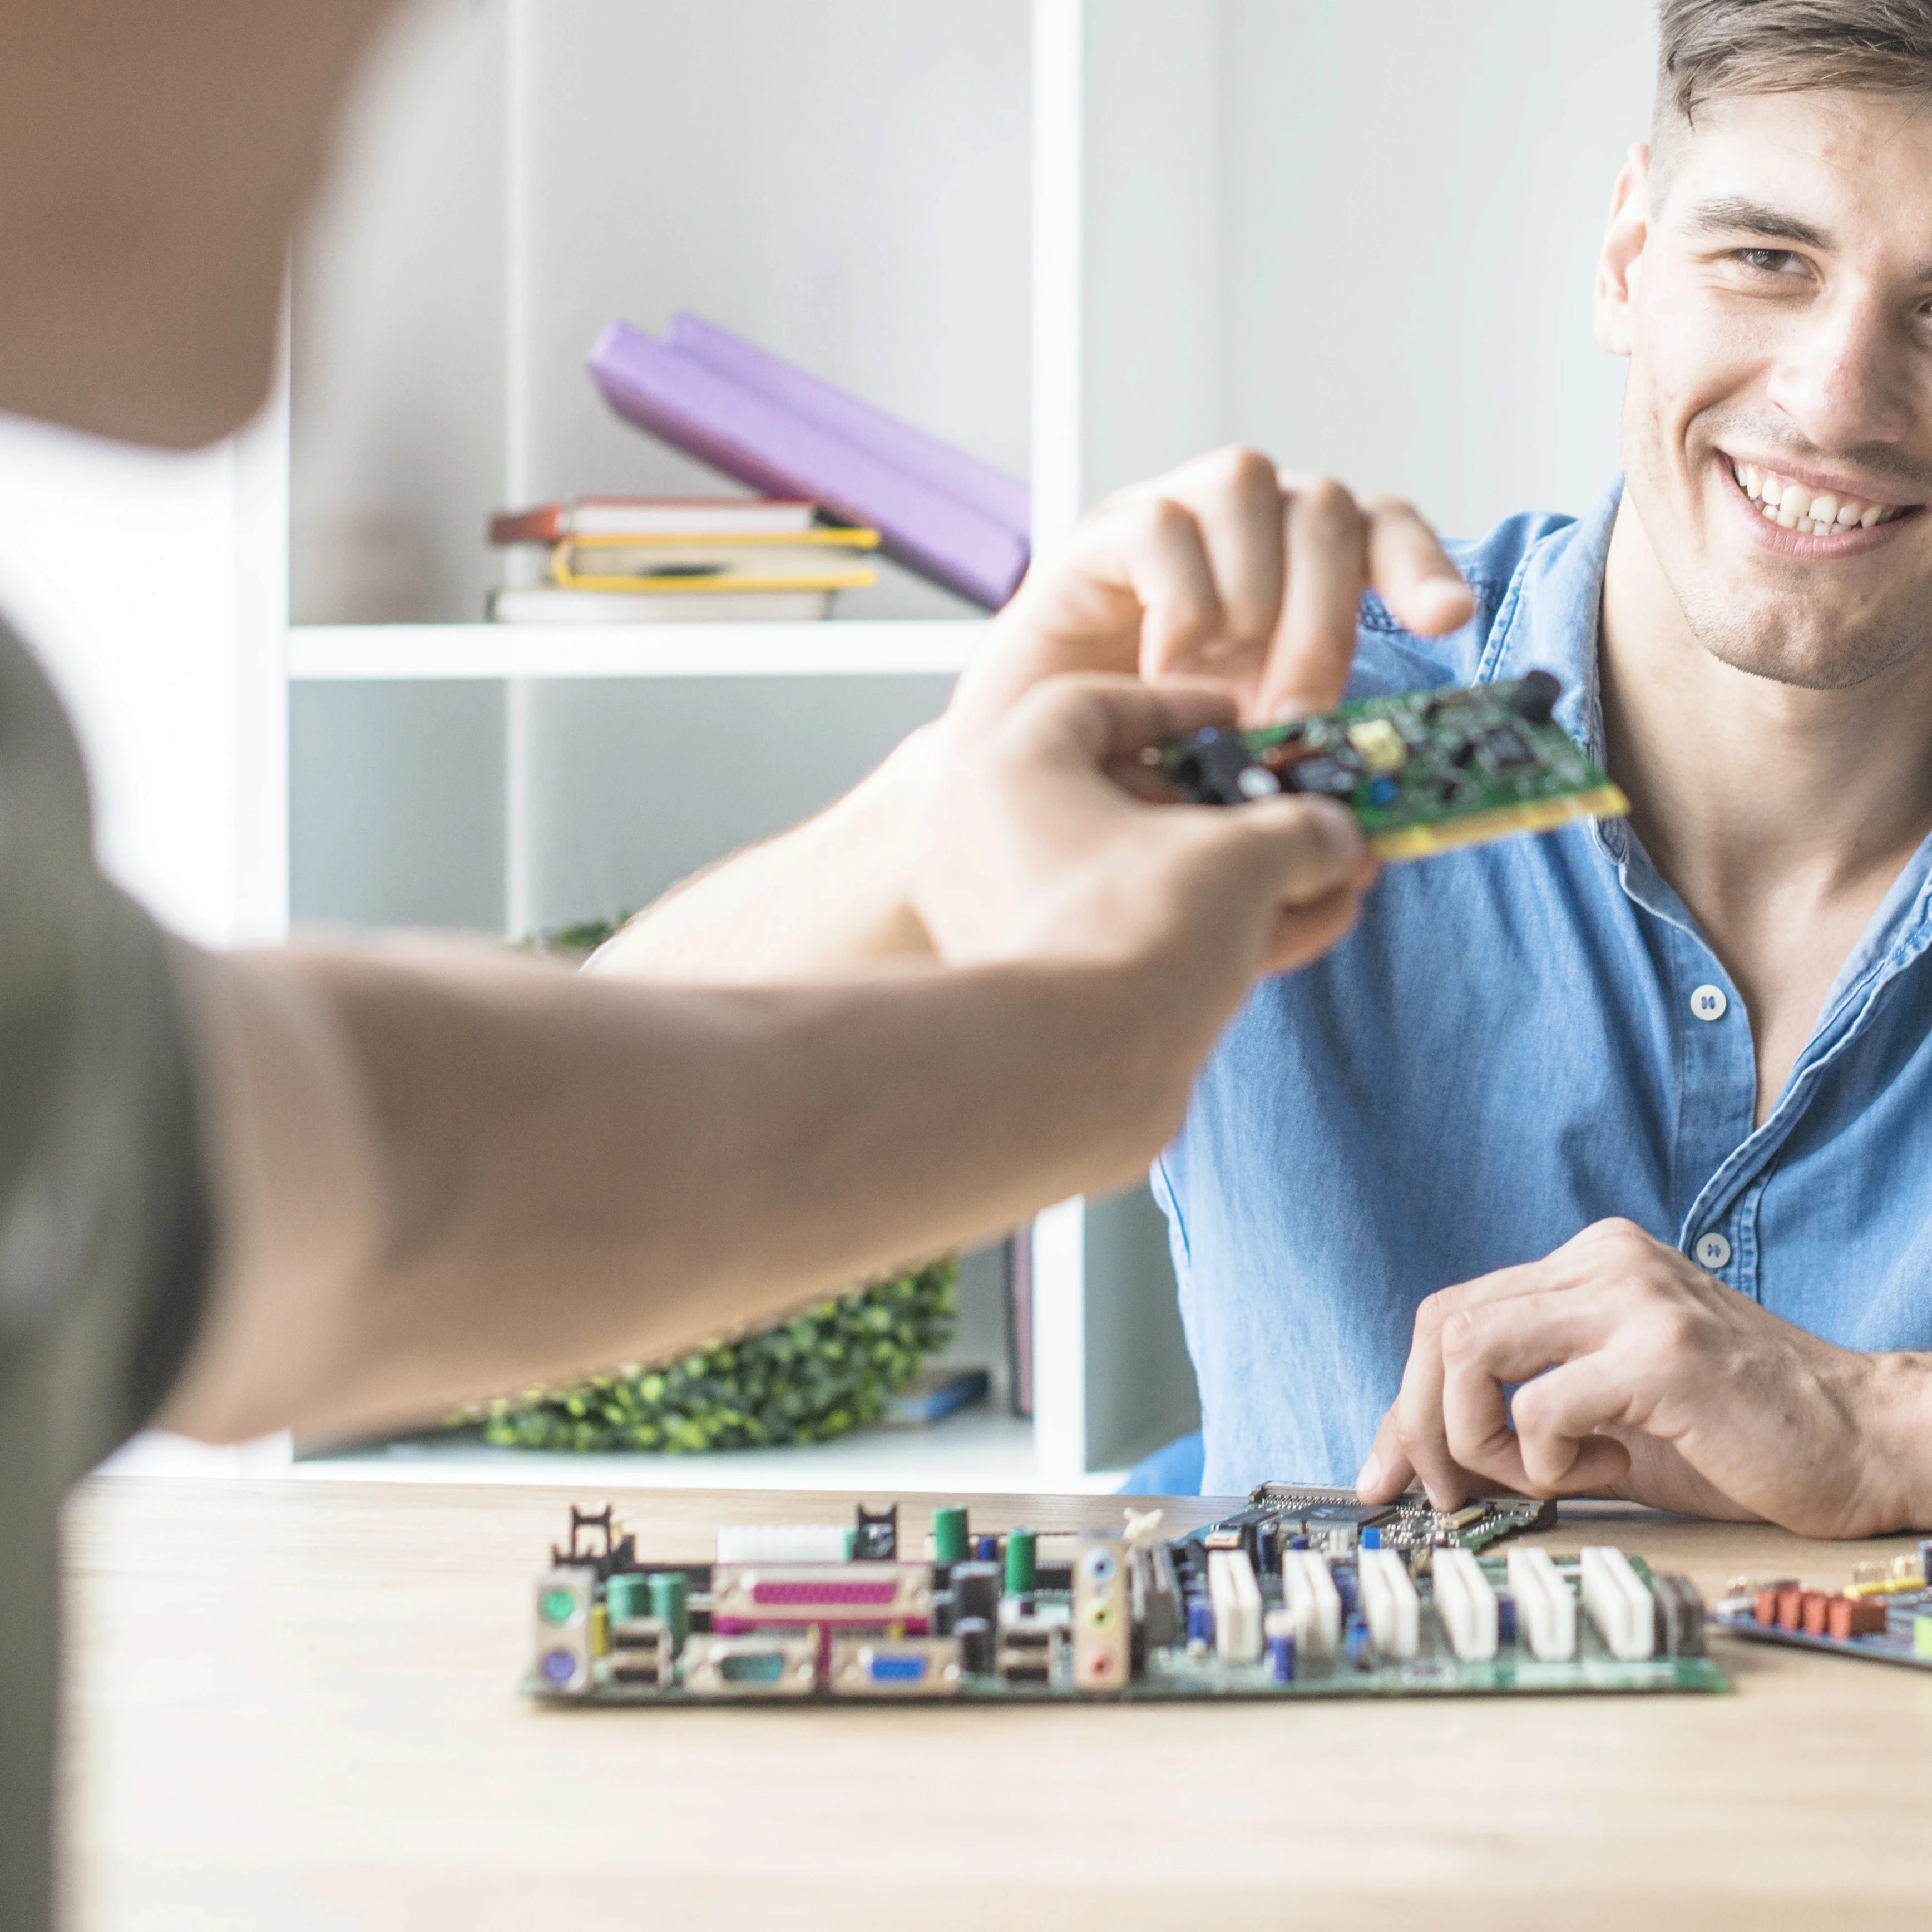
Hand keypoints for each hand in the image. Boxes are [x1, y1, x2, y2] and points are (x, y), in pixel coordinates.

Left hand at [914, 674, 1375, 1053]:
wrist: (1075, 1077)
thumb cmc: (1130, 933)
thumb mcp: (1242, 855)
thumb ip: (1298, 829)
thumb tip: (1335, 835)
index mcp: (1009, 772)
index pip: (1090, 705)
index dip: (1175, 707)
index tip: (1235, 723)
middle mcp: (990, 842)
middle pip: (1126, 802)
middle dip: (1232, 814)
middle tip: (1300, 818)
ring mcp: (1014, 921)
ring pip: (1141, 879)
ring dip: (1239, 879)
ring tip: (1328, 880)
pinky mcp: (1047, 991)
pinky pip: (1136, 939)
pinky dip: (1214, 932)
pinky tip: (1307, 929)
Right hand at [953, 448, 1473, 737]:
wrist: (1026, 783)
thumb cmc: (1144, 767)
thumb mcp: (1253, 757)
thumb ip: (1313, 746)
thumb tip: (1376, 785)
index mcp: (1297, 576)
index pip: (1381, 528)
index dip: (1419, 567)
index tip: (1445, 623)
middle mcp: (1243, 533)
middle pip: (1324, 508)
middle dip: (1323, 618)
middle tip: (1295, 713)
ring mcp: (1171, 522)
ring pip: (1248, 485)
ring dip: (1251, 597)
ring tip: (1216, 687)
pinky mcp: (1100, 538)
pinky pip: (1163, 524)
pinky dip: (1179, 602)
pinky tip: (1161, 673)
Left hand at [1355, 1217, 1927, 1537]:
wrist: (1867, 1444)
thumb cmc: (1737, 1440)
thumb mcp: (1604, 1421)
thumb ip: (1513, 1423)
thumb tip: (1408, 1462)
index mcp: (1585, 1264)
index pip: (1451, 1313)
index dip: (1407, 1398)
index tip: (1392, 1473)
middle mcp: (1601, 1261)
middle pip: (1442, 1323)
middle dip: (1421, 1421)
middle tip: (1450, 1495)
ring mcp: (1631, 1298)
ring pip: (1469, 1349)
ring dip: (1478, 1438)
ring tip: (1541, 1477)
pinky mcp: (1659, 1352)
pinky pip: (1538, 1405)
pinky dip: (1547, 1459)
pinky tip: (1607, 1468)